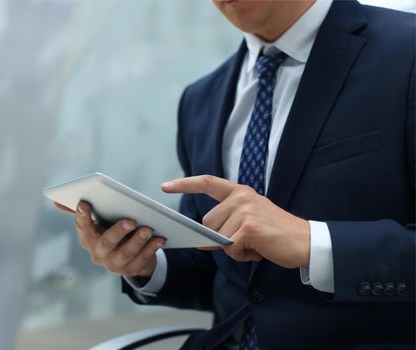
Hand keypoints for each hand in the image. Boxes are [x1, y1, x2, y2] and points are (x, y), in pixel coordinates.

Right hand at [54, 201, 165, 276]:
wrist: (128, 257)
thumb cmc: (110, 232)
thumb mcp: (98, 222)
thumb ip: (83, 212)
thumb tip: (55, 200)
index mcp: (88, 238)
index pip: (83, 227)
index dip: (82, 217)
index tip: (84, 203)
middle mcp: (98, 253)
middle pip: (106, 244)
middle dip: (117, 232)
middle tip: (130, 220)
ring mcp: (114, 264)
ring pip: (126, 254)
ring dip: (138, 241)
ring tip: (148, 229)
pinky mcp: (131, 270)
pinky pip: (142, 260)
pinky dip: (152, 249)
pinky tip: (160, 238)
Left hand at [161, 175, 309, 268]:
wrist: (305, 240)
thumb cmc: (275, 233)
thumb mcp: (249, 220)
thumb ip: (226, 223)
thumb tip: (202, 241)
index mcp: (240, 192)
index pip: (207, 183)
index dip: (185, 184)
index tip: (165, 186)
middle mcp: (241, 196)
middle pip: (207, 222)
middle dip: (221, 237)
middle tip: (247, 240)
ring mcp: (244, 210)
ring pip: (217, 237)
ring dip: (233, 248)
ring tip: (255, 244)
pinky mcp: (248, 227)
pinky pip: (230, 248)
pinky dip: (242, 256)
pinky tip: (258, 250)